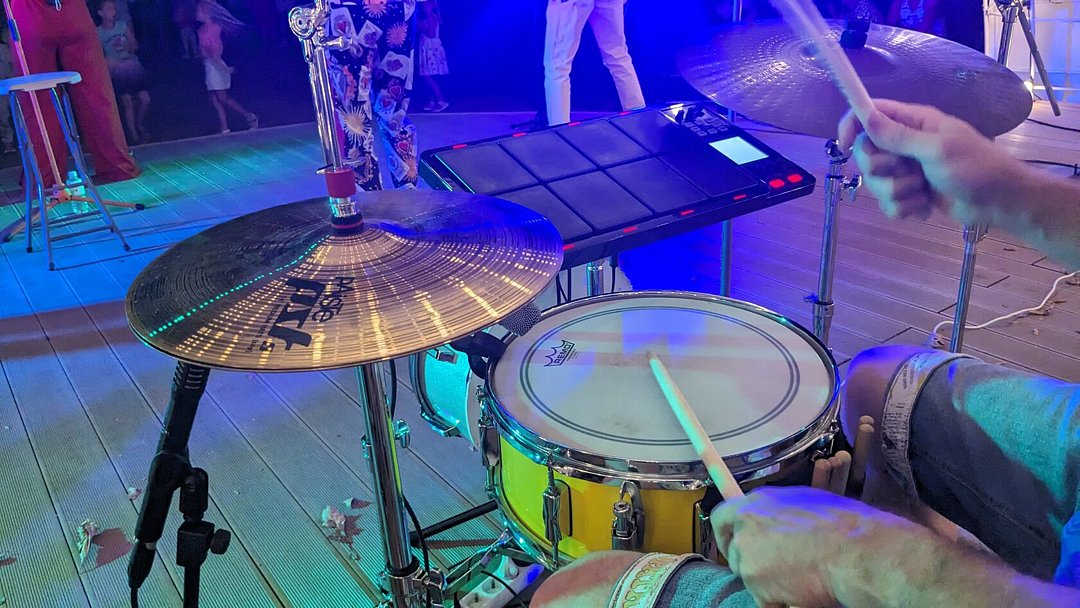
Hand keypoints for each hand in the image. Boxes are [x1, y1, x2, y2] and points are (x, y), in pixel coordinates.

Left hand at [711, 486, 925, 607]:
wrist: (855, 552)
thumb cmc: (844, 527)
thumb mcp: (807, 502)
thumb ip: (780, 512)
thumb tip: (779, 519)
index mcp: (758, 503)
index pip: (721, 517)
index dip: (727, 534)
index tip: (732, 543)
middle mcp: (746, 527)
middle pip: (734, 552)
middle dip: (751, 563)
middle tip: (775, 570)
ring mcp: (748, 556)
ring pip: (749, 578)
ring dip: (768, 583)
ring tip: (802, 578)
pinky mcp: (756, 584)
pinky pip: (764, 600)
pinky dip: (781, 601)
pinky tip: (804, 591)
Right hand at [837, 100, 1022, 224]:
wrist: (1000, 202)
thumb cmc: (975, 167)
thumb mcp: (937, 148)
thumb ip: (899, 135)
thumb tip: (866, 116)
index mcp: (913, 122)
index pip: (870, 113)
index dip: (852, 125)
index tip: (844, 144)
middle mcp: (905, 144)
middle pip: (867, 155)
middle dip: (883, 171)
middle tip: (908, 172)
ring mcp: (906, 171)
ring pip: (876, 184)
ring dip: (899, 193)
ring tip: (924, 191)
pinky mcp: (910, 195)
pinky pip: (888, 205)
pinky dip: (906, 209)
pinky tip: (926, 206)